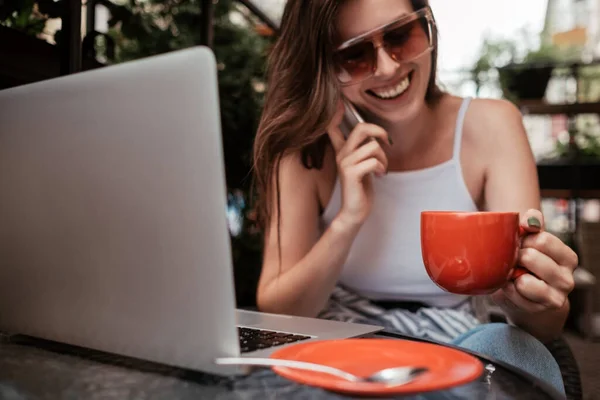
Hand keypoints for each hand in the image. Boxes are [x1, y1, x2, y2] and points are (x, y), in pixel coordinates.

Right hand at [327, 101, 390, 228]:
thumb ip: (363, 150)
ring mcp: (345, 163)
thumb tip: (375, 136)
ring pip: (372, 147)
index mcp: (343, 150)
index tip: (339, 102)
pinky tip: (379, 175)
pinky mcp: (351, 173)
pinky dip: (381, 167)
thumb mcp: (362, 165)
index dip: (335, 113)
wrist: (355, 211)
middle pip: (361, 128)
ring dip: (383, 158)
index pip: (333, 127)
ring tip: (381, 168)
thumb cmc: (361, 189)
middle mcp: (341, 154)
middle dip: (379, 132)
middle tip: (386, 142)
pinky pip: (373, 160)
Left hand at [492, 209, 578, 314]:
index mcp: (567, 257)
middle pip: (531, 257)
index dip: (523, 239)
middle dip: (515, 256)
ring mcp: (555, 297)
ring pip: (524, 280)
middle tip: (514, 260)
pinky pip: (514, 295)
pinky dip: (507, 289)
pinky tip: (511, 287)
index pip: (542, 239)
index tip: (520, 243)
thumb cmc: (527, 264)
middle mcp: (567, 279)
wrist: (527, 298)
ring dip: (511, 275)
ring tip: (513, 274)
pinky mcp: (539, 310)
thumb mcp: (531, 243)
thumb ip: (532, 226)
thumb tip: (531, 217)